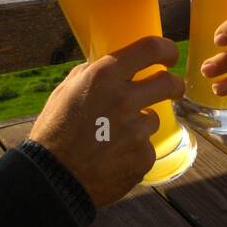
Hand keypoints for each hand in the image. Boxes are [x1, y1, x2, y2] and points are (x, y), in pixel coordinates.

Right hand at [28, 35, 183, 208]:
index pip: (151, 48)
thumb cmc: (54, 131)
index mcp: (103, 76)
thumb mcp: (66, 90)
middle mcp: (123, 99)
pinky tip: (113, 158)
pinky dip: (134, 152)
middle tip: (172, 89)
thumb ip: (92, 73)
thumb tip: (114, 66)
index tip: (169, 56)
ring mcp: (136, 131)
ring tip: (113, 138)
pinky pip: (147, 148)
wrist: (52, 178)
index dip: (166, 49)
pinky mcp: (143, 158)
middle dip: (174, 85)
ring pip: (153, 119)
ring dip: (141, 124)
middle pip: (168, 83)